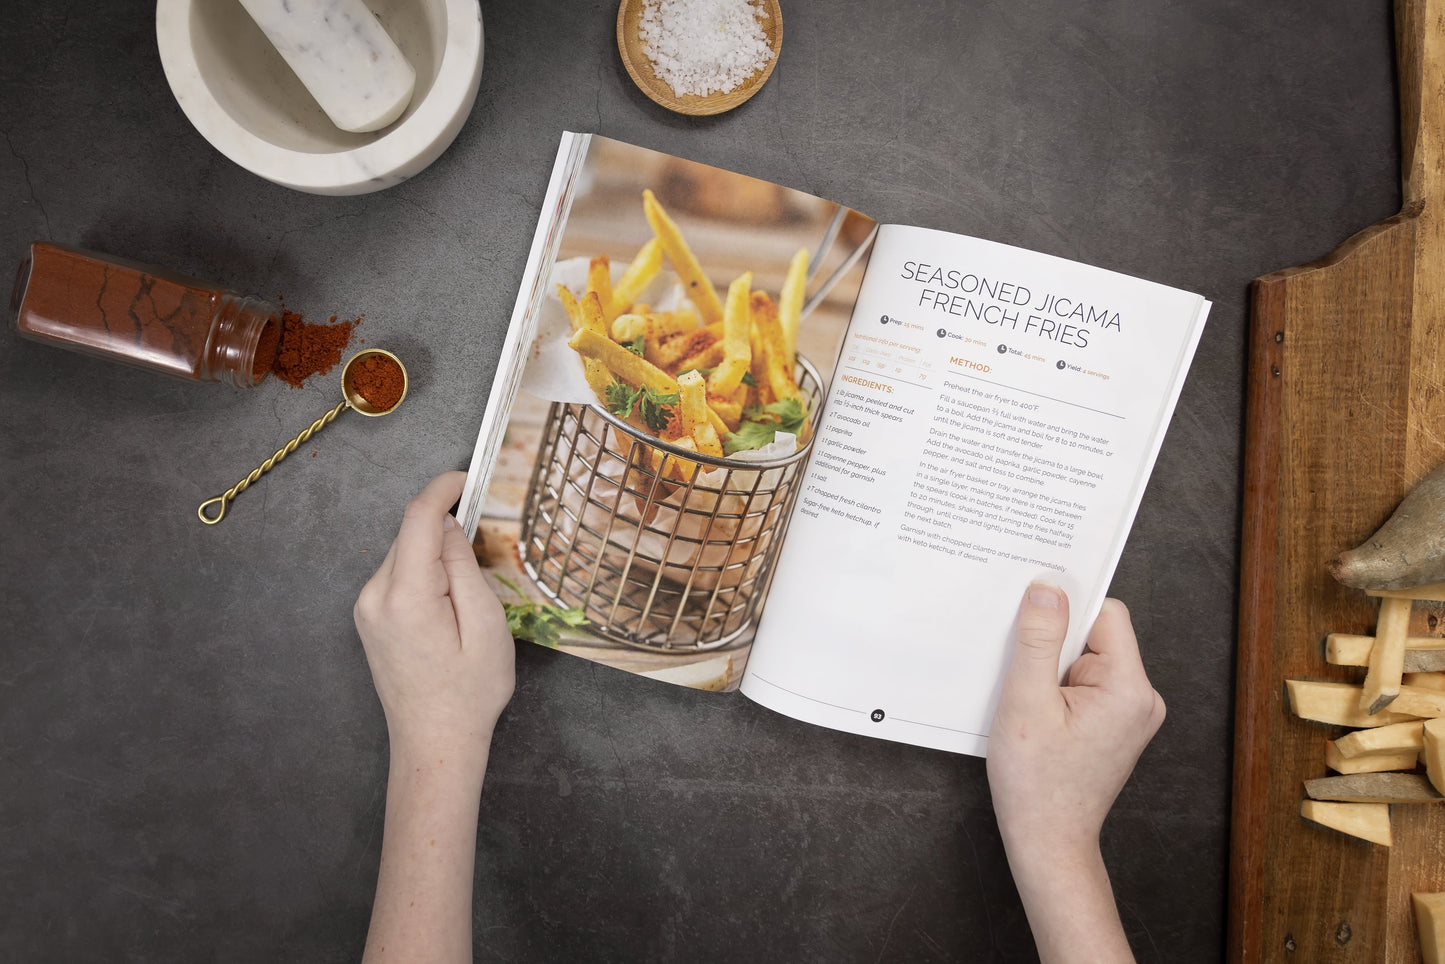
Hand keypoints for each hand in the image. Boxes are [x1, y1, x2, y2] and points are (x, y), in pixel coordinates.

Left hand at [354, 470, 514, 767]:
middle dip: (445, 525)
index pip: (418, 518)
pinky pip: (398, 574)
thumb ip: (463, 567)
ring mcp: (367, 608)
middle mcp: (375, 596)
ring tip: (468, 588)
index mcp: (407, 596)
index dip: (443, 488)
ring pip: (404, 552)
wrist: (434, 743)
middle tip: (486, 539)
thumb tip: (448, 525)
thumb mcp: (486, 626)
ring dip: (435, 551)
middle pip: (410, 534)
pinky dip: (423, 570)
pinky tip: (448, 599)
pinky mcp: (369, 617)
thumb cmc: (469, 693)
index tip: (469, 477)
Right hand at [986, 583, 1163, 963]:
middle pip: (1096, 635)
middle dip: (1054, 647)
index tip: (1031, 624)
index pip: (1105, 614)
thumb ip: (1039, 640)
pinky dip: (1059, 689)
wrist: (1048, 842)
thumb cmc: (1037, 784)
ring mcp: (1133, 713)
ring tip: (1032, 706)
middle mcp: (1142, 697)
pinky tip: (1039, 716)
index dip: (1066, 613)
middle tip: (1026, 680)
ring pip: (1088, 658)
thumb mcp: (1026, 702)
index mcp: (1129, 688)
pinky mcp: (1117, 724)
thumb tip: (1048, 588)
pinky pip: (1087, 682)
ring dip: (1053, 670)